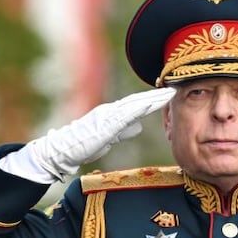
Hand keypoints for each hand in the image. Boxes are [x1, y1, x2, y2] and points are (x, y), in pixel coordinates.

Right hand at [27, 87, 175, 181]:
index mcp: (112, 113)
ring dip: (151, 99)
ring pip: (133, 105)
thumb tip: (139, 126)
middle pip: (138, 101)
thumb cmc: (83, 144)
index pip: (136, 105)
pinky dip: (137, 110)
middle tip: (173, 88)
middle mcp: (111, 110)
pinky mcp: (104, 125)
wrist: (63, 149)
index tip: (168, 95)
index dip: (152, 99)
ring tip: (167, 94)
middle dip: (156, 96)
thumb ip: (123, 129)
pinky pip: (124, 116)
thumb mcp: (109, 136)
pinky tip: (148, 106)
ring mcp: (107, 116)